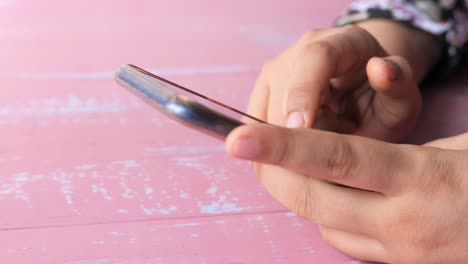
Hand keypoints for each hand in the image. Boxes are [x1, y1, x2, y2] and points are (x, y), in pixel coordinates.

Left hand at [226, 125, 467, 262]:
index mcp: (421, 180)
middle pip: (313, 199)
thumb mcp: (456, 147)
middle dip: (274, 172)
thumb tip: (342, 155)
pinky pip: (345, 243)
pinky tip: (335, 196)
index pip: (336, 158)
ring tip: (291, 165)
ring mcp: (402, 253)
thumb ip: (395, 154)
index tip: (239, 138)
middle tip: (251, 147)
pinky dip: (327, 217)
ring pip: (322, 224)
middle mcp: (404, 224)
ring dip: (299, 194)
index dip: (282, 146)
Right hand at [248, 21, 440, 141]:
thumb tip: (381, 67)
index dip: (303, 94)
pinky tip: (297, 159)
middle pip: (281, 97)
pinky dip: (274, 150)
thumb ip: (399, 85)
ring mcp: (274, 73)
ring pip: (262, 119)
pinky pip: (255, 130)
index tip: (300, 128)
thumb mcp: (401, 98)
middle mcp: (298, 53)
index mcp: (339, 43)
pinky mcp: (261, 95)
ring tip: (318, 156)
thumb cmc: (382, 99)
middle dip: (298, 137)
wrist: (362, 93)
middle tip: (326, 160)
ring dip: (286, 147)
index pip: (313, 59)